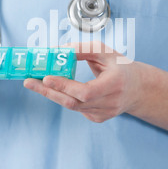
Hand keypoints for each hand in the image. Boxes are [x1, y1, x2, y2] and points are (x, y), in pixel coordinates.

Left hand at [24, 42, 143, 122]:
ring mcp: (104, 114)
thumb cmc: (121, 66)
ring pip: (72, 107)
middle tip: (29, 81)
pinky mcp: (98, 119)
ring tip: (35, 82)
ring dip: (52, 94)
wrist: (138, 89)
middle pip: (73, 103)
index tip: (46, 77)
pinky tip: (59, 89)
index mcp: (115, 84)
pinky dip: (66, 97)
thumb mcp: (105, 52)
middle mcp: (110, 103)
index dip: (65, 86)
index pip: (86, 91)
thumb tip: (57, 51)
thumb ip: (82, 50)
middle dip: (48, 92)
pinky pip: (77, 108)